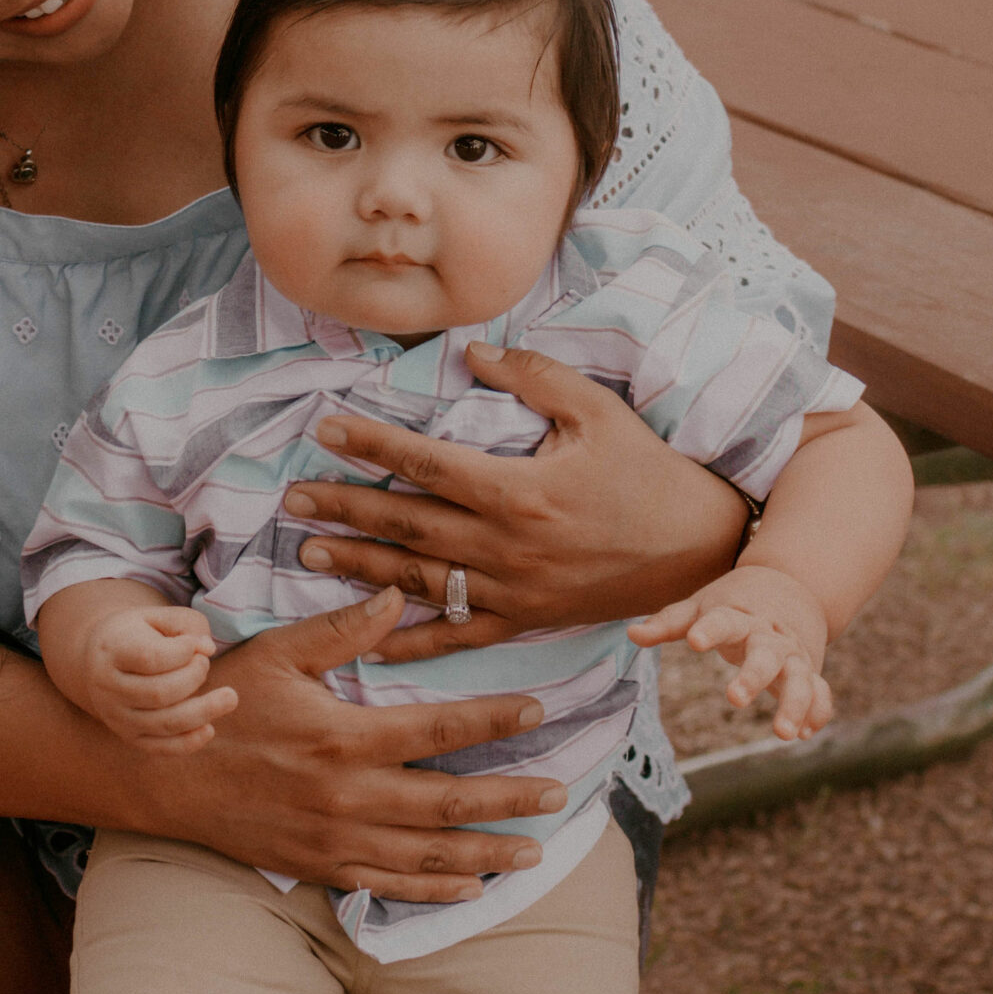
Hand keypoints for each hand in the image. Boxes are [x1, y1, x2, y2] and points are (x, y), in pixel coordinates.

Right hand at [79, 605, 234, 752]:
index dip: (182, 652)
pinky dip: (188, 743)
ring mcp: (116, 716)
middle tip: (203, 663)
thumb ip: (186, 625)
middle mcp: (108, 687)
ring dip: (202, 711)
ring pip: (163, 723)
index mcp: (112, 650)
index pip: (150, 658)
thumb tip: (207, 649)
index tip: (195, 645)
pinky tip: (209, 729)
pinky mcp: (129, 736)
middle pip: (158, 693)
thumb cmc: (138, 634)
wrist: (99, 661)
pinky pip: (160, 747)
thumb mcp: (157, 617)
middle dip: (194, 678)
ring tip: (230, 697)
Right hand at [138, 587, 569, 902]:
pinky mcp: (319, 867)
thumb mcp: (276, 654)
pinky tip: (471, 887)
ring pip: (428, 854)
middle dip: (510, 798)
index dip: (494, 721)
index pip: (439, 728)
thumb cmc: (223, 707)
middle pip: (448, 802)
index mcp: (344, 736)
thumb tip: (398, 597)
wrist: (162, 778)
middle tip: (558, 793)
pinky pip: (388, 887)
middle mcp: (348, 795)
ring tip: (534, 851)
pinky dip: (434, 890)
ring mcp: (335, 839)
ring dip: (487, 853)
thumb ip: (341, 630)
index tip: (537, 711)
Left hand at [278, 342, 745, 659]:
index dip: (372, 444)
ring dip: (360, 567)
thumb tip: (474, 351)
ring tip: (309, 552)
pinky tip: (368, 639)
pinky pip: (459, 636)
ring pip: (419, 581)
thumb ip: (534, 377)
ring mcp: (513, 590)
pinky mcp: (526, 620)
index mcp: (519, 491)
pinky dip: (410, 642)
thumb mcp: (598, 411)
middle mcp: (507, 546)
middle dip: (345, 509)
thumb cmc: (649, 472)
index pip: (426, 463)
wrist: (700, 549)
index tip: (325, 428)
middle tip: (292, 499)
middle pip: (407, 524)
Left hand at [628, 562, 832, 739]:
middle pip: (766, 654)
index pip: (723, 621)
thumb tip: (631, 635)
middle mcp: (769, 636)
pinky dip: (817, 711)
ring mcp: (793, 654)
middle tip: (734, 698)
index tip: (694, 641)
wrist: (789, 588)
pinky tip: (807, 733)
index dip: (709, 630)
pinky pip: (820, 692)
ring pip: (800, 677)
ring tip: (783, 734)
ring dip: (795, 704)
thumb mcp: (701, 606)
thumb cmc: (733, 603)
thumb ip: (668, 623)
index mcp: (738, 617)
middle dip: (753, 676)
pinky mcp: (809, 670)